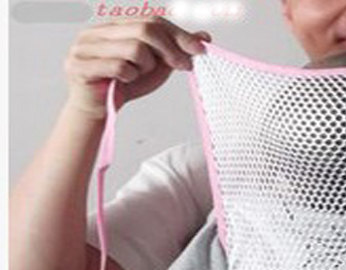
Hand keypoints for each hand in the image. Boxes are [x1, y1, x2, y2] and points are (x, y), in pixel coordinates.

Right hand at [63, 16, 210, 118]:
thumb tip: (203, 36)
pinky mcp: (79, 64)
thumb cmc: (125, 85)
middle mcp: (99, 31)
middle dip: (170, 50)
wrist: (99, 110)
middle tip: (182, 66)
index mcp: (116, 26)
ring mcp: (86, 46)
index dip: (178, 34)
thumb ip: (174, 50)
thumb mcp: (155, 67)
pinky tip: (123, 82)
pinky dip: (129, 77)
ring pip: (134, 48)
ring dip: (145, 67)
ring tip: (137, 75)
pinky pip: (119, 66)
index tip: (199, 49)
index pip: (152, 20)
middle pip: (145, 29)